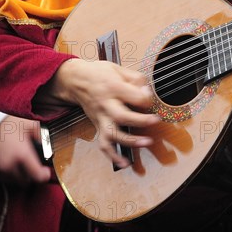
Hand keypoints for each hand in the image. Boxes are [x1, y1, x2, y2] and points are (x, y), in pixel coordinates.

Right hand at [0, 115, 50, 185]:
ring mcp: (2, 170)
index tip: (46, 172)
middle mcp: (11, 165)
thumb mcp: (28, 123)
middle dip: (32, 173)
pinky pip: (7, 178)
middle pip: (27, 180)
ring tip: (22, 160)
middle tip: (33, 162)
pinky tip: (14, 161)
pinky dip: (12, 173)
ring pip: (17, 180)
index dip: (44, 175)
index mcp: (22, 155)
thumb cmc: (8, 126)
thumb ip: (41, 132)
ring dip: (22, 174)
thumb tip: (48, 142)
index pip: (37, 176)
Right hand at [39, 59, 158, 165]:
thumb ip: (136, 79)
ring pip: (113, 133)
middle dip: (140, 121)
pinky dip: (113, 156)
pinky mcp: (98, 126)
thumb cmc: (99, 73)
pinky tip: (125, 163)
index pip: (132, 96)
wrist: (76, 81)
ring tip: (146, 142)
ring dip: (130, 141)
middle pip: (122, 116)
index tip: (152, 99)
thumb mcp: (118, 68)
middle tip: (155, 121)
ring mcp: (101, 117)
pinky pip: (104, 144)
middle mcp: (106, 104)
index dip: (146, 98)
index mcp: (112, 87)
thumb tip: (148, 91)